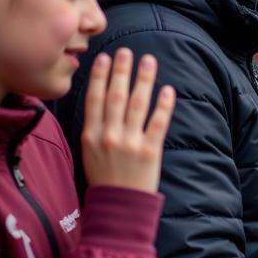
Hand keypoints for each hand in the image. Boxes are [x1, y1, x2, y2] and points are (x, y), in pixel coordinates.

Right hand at [81, 49, 175, 191]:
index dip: (100, 76)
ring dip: (144, 80)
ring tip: (149, 61)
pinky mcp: (149, 151)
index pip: (94, 98)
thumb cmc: (104, 178)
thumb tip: (99, 100)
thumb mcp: (88, 152)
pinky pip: (158, 123)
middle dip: (122, 71)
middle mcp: (108, 135)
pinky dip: (164, 105)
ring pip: (138, 104)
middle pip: (116, 96)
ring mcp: (130, 143)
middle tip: (128, 52)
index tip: (105, 57)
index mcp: (90, 135)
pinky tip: (168, 90)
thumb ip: (94, 127)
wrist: (118, 206)